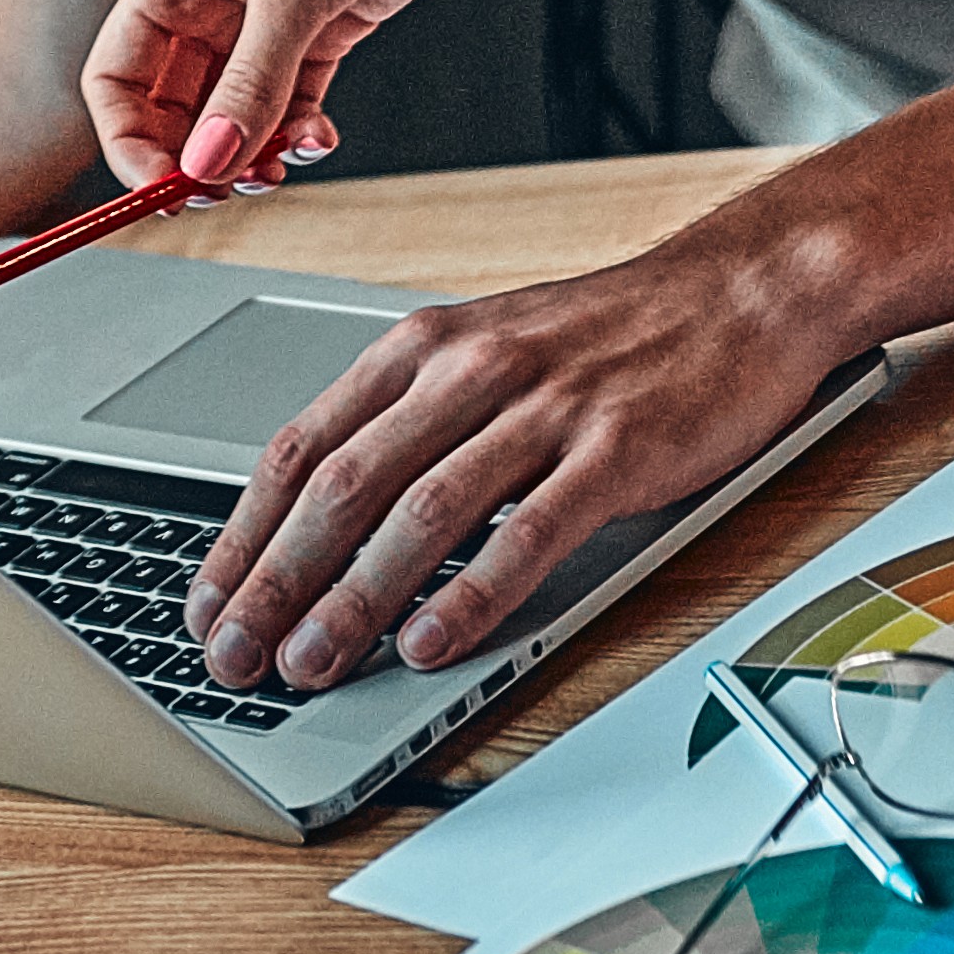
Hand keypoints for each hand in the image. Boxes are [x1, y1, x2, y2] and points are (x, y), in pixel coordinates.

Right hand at [79, 0, 536, 192]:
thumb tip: (205, 165)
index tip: (164, 189)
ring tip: (282, 166)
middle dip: (195, 156)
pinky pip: (292, 100)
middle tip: (227, 192)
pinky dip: (299, 132)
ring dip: (252, 151)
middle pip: (173, 106)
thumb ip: (249, 86)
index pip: (118, 79)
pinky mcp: (325, 25)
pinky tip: (319, 139)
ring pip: (236, 111)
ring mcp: (269, 14)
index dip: (130, 142)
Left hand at [185, 240, 858, 688]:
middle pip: (344, 487)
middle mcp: (469, 369)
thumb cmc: (612, 334)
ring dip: (354, 600)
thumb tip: (328, 528)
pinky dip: (471, 594)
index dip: (244, 533)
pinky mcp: (615, 449)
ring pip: (421, 513)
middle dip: (276, 582)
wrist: (744, 288)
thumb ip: (412, 426)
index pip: (302, 446)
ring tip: (313, 665)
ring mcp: (544, 407)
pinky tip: (431, 642)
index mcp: (423, 348)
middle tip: (236, 655)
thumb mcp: (488, 353)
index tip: (208, 603)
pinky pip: (527, 531)